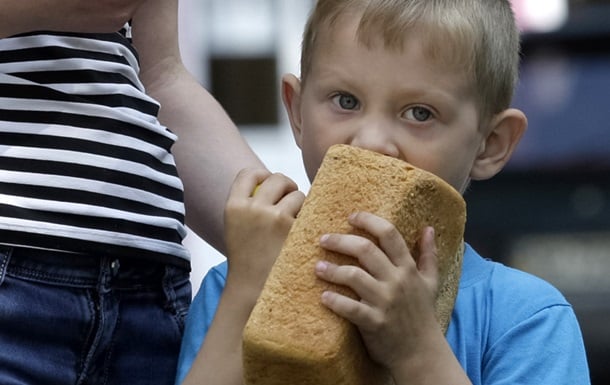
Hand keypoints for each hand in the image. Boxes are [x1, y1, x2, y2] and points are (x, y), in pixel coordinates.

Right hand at [224, 168, 304, 302]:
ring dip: (300, 204)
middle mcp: (253, 208)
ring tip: (295, 221)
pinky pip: (308, 211)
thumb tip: (271, 186)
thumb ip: (249, 206)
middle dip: (287, 186)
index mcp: (233, 206)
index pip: (248, 174)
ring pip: (296, 194)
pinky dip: (308, 218)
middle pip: (276, 178)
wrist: (253, 288)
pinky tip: (303, 232)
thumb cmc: (247, 261)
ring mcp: (274, 217)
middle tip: (290, 200)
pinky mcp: (293, 228)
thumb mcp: (237, 228)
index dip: (262, 175)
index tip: (269, 183)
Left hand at [314, 212, 440, 372]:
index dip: (368, 221)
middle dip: (341, 240)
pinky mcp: (374, 322)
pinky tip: (323, 296)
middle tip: (324, 239)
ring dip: (332, 270)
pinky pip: (350, 308)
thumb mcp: (431, 283)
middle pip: (365, 250)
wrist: (422, 354)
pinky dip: (335, 301)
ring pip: (354, 276)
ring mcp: (385, 302)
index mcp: (408, 269)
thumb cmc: (422, 316)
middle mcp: (397, 281)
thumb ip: (429, 255)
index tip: (351, 216)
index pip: (389, 234)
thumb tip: (429, 229)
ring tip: (318, 267)